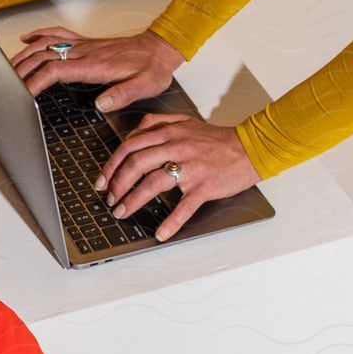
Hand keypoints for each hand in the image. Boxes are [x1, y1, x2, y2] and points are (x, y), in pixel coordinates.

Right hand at [11, 24, 183, 107]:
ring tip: (9, 65)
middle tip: (7, 82)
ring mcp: (84, 46)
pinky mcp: (87, 43)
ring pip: (46, 44)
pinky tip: (28, 38)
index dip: (36, 81)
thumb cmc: (153, 68)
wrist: (161, 48)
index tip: (24, 93)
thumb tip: (101, 104)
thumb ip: (123, 94)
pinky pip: (58, 34)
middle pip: (43, 56)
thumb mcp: (145, 86)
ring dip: (25, 53)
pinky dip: (39, 34)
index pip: (56, 71)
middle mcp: (85, 52)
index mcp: (95, 66)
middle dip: (22, 68)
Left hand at [97, 113, 259, 240]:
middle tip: (109, 198)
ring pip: (153, 183)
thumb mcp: (185, 121)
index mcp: (169, 132)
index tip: (103, 179)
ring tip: (122, 212)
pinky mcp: (204, 186)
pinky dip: (171, 222)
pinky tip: (160, 233)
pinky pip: (184, 207)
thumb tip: (134, 132)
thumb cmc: (216, 140)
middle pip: (135, 164)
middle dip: (116, 184)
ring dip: (132, 200)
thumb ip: (158, 123)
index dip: (111, 165)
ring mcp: (190, 168)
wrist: (249, 148)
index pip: (130, 146)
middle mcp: (176, 147)